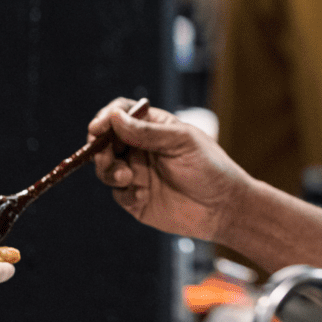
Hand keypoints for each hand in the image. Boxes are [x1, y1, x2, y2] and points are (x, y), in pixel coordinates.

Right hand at [89, 97, 249, 241]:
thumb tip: (114, 117)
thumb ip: (147, 132)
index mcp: (152, 127)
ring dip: (108, 170)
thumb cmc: (209, 167)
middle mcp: (140, 148)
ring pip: (106, 167)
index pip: (121, 113)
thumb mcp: (181, 142)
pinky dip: (124, 193)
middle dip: (101, 147)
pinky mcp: (136, 199)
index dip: (106, 117)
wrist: (223, 208)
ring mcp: (137, 173)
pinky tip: (141, 196)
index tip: (98, 127)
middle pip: (106, 141)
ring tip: (126, 177)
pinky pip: (118, 194)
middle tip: (108, 156)